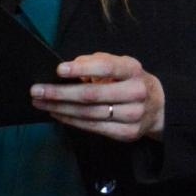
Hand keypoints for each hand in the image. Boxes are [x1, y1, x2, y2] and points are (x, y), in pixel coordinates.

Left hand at [30, 52, 165, 140]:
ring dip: (60, 108)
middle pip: (92, 95)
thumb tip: (71, 66)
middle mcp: (136, 93)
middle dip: (60, 93)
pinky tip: (57, 113)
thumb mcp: (121, 65)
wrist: (159, 107)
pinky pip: (93, 127)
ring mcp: (133, 116)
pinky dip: (71, 121)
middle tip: (36, 90)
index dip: (82, 69)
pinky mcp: (127, 133)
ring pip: (89, 114)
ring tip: (40, 103)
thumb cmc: (131, 81)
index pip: (107, 68)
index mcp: (134, 71)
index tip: (58, 70)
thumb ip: (98, 61)